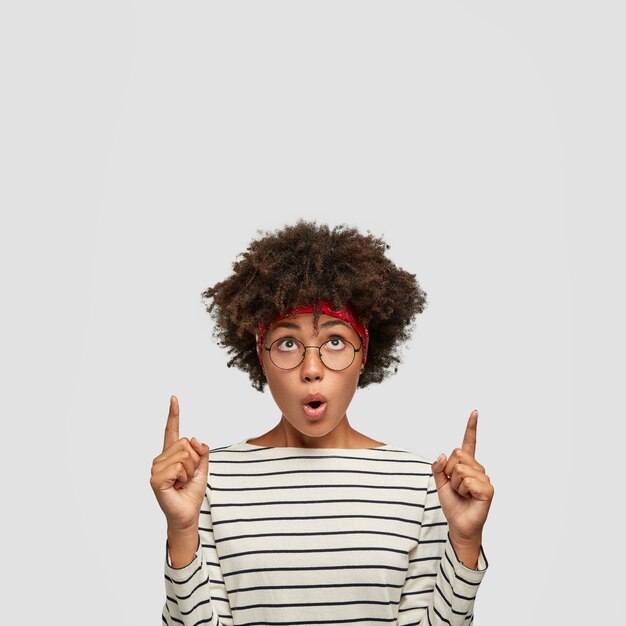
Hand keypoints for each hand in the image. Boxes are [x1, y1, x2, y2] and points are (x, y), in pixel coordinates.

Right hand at [150, 395, 209, 530]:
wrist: (188, 514)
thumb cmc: (192, 492)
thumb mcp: (203, 468)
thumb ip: (201, 451)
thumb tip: (194, 438)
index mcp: (171, 454)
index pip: (172, 431)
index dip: (173, 414)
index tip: (174, 398)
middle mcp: (161, 458)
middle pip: (186, 443)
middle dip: (195, 461)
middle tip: (188, 477)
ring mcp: (156, 468)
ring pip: (184, 454)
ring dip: (190, 470)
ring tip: (182, 482)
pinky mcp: (155, 479)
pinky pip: (179, 467)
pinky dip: (184, 477)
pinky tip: (177, 486)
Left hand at [431, 410, 493, 545]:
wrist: (459, 524)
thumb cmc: (452, 503)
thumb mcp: (439, 483)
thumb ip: (438, 468)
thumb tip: (442, 455)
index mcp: (466, 464)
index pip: (469, 442)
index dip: (471, 427)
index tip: (474, 412)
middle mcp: (477, 468)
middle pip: (457, 455)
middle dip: (449, 472)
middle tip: (455, 486)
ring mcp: (483, 477)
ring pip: (460, 469)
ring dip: (455, 484)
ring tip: (462, 494)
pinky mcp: (488, 489)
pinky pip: (468, 481)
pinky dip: (463, 490)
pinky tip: (469, 498)